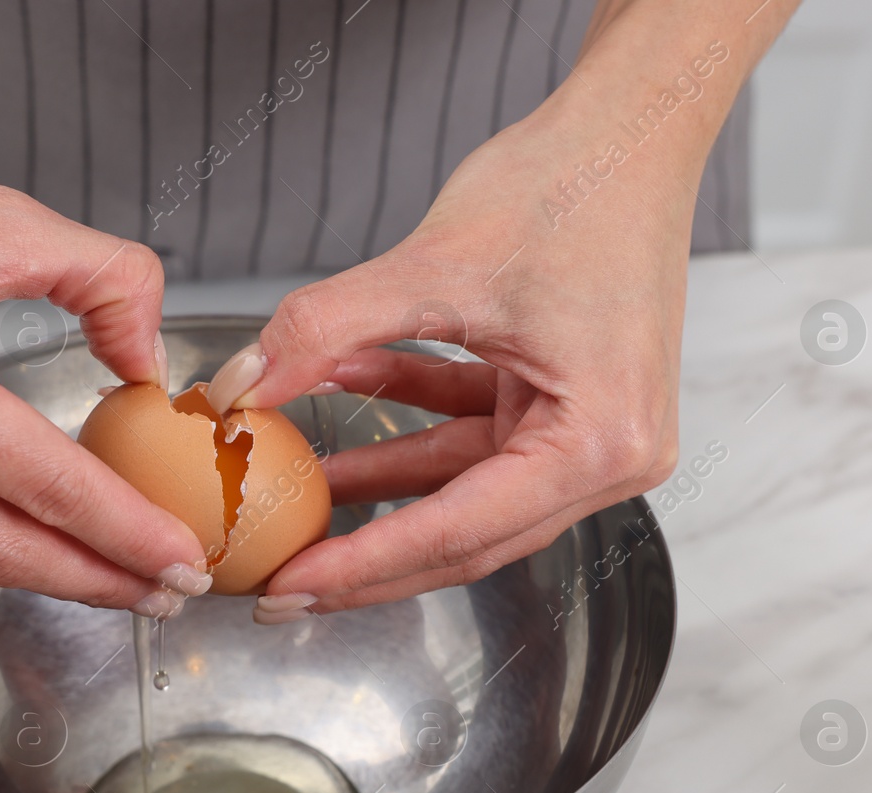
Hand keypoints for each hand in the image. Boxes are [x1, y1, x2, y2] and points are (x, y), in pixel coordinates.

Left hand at [208, 105, 692, 620]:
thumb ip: (326, 330)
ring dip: (378, 485)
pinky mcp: (561, 401)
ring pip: (459, 490)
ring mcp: (588, 433)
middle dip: (367, 556)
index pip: (460, 529)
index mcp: (600, 442)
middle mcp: (609, 456)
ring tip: (292, 497)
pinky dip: (408, 419)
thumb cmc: (575, 184)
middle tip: (281, 582)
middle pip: (464, 536)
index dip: (365, 563)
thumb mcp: (433, 264)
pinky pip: (468, 434)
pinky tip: (341, 401)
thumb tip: (241, 386)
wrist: (629, 126)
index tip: (289, 587)